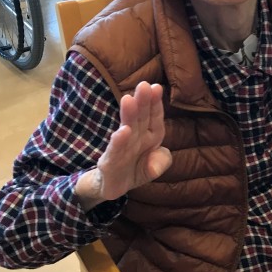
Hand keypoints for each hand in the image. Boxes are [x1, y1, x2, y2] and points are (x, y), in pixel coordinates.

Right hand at [75, 82, 172, 211]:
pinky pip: (115, 152)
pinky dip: (119, 142)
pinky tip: (122, 131)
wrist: (112, 186)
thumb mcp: (154, 167)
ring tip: (128, 99)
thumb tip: (158, 159)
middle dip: (142, 102)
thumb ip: (161, 161)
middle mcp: (135, 139)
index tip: (156, 87)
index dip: (155, 104)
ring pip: (127, 130)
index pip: (154, 118)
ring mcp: (121, 150)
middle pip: (140, 119)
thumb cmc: (135, 169)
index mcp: (149, 137)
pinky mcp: (109, 163)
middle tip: (143, 85)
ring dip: (128, 115)